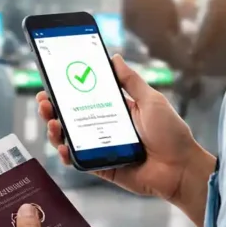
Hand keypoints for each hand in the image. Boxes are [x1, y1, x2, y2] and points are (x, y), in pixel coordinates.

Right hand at [37, 54, 206, 201]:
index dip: (68, 90)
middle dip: (54, 108)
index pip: (86, 98)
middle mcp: (107, 128)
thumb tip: (114, 58)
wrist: (182, 168)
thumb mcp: (151, 100)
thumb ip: (131, 81)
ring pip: (71, 139)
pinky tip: (62, 146)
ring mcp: (103, 149)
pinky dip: (67, 155)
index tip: (53, 80)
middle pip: (72, 117)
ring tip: (51, 121)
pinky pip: (79, 161)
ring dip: (56, 129)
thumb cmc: (172, 133)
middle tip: (43, 99)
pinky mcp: (103, 168)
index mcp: (118, 110)